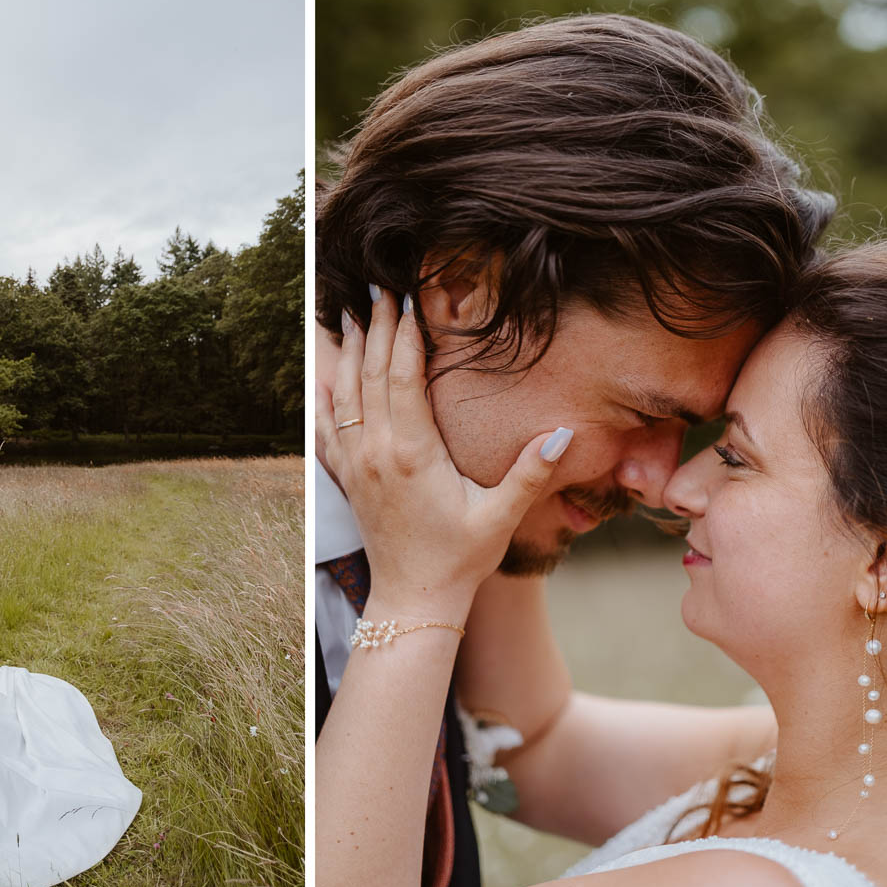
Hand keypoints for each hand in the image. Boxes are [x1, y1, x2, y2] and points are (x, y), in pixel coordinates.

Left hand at [314, 288, 572, 618]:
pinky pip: (324, 426)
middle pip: (369, 374)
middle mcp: (375, 452)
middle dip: (375, 328)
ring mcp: (354, 465)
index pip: (402, 377)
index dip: (403, 333)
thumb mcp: (500, 516)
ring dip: (348, 351)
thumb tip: (564, 433)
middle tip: (377, 288)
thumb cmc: (460, 557)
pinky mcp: (346, 478)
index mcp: (411, 453)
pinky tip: (322, 373)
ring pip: (343, 394)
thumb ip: (529, 473)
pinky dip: (323, 393)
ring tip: (351, 313)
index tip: (405, 297)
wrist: (413, 599)